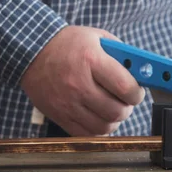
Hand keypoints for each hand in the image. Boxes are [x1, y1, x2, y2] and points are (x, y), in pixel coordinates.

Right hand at [20, 25, 144, 135]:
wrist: (30, 51)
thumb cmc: (68, 43)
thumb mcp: (97, 37)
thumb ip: (121, 52)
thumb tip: (141, 70)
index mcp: (91, 60)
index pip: (124, 87)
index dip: (137, 93)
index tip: (137, 92)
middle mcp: (78, 83)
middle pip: (116, 111)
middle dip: (127, 108)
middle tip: (126, 101)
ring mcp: (67, 102)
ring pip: (103, 126)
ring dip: (114, 120)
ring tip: (112, 109)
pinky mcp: (58, 115)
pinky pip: (85, 134)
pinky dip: (97, 129)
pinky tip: (98, 117)